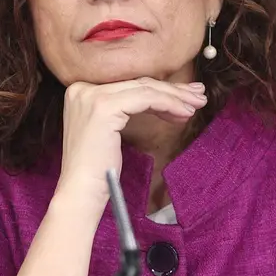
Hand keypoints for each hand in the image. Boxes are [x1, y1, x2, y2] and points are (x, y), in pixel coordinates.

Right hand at [54, 77, 206, 209]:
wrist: (81, 191)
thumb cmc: (98, 170)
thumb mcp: (109, 130)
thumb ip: (124, 108)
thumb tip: (157, 96)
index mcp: (79, 91)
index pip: (128, 84)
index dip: (159, 88)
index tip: (183, 95)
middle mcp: (81, 88)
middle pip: (137, 83)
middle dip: (171, 90)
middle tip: (196, 96)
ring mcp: (91, 96)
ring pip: (144, 89)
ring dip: (175, 97)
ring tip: (196, 105)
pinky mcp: (104, 106)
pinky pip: (146, 98)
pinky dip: (168, 104)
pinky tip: (183, 113)